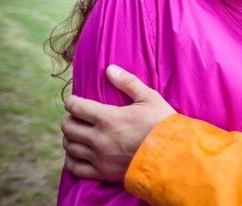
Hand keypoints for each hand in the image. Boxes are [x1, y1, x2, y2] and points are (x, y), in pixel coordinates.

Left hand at [61, 64, 175, 181]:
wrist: (172, 155)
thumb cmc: (162, 124)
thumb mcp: (149, 98)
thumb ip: (128, 82)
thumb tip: (110, 68)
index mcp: (108, 118)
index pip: (76, 107)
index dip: (72, 102)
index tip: (75, 101)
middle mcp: (99, 138)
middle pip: (69, 127)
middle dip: (69, 119)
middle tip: (77, 117)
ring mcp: (99, 157)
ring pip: (70, 147)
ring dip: (70, 138)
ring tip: (77, 134)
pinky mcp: (102, 173)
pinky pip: (75, 168)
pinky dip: (71, 160)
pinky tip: (77, 154)